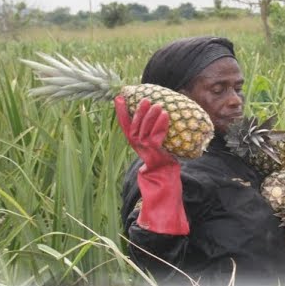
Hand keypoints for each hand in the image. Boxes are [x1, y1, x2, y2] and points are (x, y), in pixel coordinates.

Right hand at [117, 97, 188, 235]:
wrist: (164, 187)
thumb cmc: (163, 168)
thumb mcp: (157, 151)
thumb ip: (153, 138)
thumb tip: (160, 119)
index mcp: (136, 146)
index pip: (126, 126)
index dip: (122, 113)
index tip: (119, 98)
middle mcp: (138, 148)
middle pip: (135, 127)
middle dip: (138, 112)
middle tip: (143, 99)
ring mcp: (146, 153)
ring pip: (145, 132)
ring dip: (150, 117)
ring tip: (156, 104)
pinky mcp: (155, 156)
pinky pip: (157, 138)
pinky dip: (160, 126)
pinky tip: (165, 115)